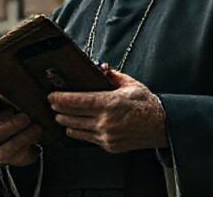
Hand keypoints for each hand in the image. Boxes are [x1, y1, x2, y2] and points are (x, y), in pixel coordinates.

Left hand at [48, 70, 166, 152]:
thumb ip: (111, 75)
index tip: (51, 96)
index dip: (60, 99)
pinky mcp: (108, 146)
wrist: (161, 126)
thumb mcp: (130, 84)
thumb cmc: (146, 104)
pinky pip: (85, 138)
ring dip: (65, 121)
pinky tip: (74, 125)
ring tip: (60, 114)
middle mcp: (106, 121)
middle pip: (71, 116)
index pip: (77, 101)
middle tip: (52, 103)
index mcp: (110, 103)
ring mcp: (106, 136)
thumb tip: (97, 67)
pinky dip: (77, 131)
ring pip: (74, 130)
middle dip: (58, 110)